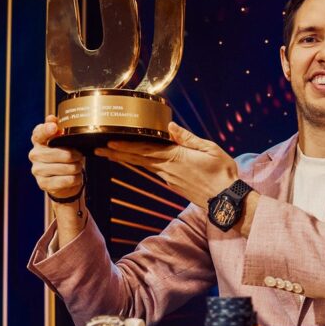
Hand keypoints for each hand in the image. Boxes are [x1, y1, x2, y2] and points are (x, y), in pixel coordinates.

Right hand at [29, 115, 84, 198]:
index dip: (46, 130)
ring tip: (77, 166)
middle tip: (79, 156)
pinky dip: (75, 179)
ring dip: (76, 167)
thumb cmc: (63, 155)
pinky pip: (66, 180)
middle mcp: (34, 154)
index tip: (54, 128)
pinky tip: (75, 177)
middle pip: (58, 153)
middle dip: (74, 155)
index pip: (39, 133)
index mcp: (38, 141)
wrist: (62, 180)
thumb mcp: (63, 141)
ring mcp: (37, 170)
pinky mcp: (43, 184)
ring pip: (65, 167)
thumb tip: (52, 118)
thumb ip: (59, 128)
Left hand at [94, 122, 237, 207]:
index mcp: (176, 157)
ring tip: (110, 153)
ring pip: (144, 165)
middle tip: (98, 150)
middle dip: (117, 153)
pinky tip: (136, 160)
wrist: (226, 200)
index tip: (109, 142)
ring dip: (126, 159)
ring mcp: (169, 178)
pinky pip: (154, 170)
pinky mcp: (173, 184)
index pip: (146, 149)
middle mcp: (168, 169)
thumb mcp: (210, 149)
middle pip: (138, 159)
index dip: (126, 146)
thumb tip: (170, 125)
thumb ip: (188, 137)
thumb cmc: (222, 173)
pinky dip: (142, 163)